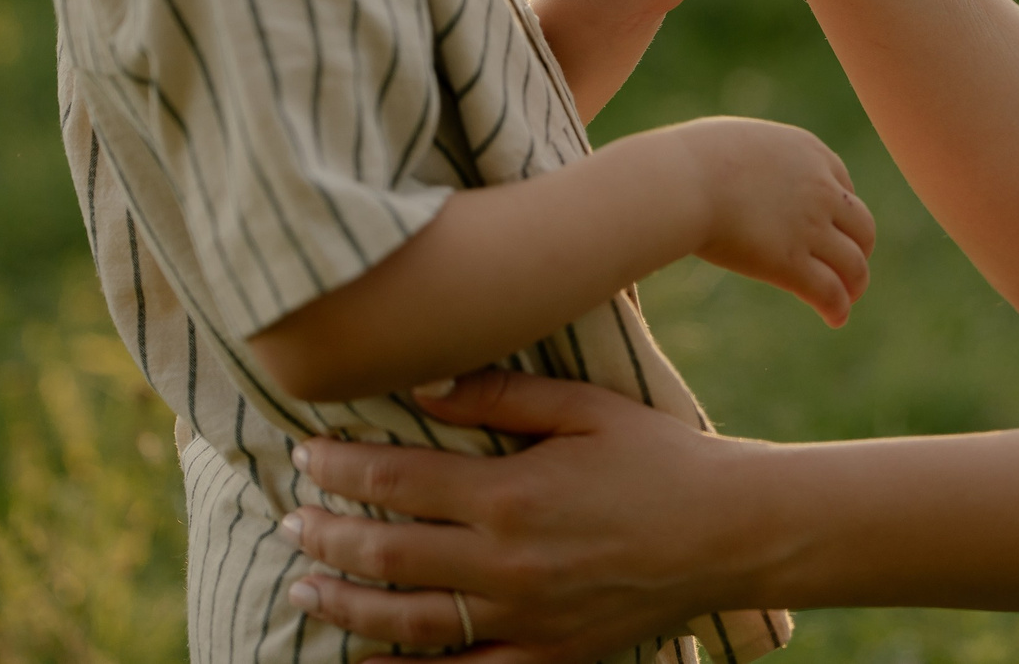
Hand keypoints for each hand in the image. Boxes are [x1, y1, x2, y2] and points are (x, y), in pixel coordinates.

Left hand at [282, 371, 772, 661]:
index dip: (341, 467)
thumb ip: (502, 394)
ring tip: (302, 588)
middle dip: (325, 536)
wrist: (731, 533)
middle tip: (287, 520)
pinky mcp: (544, 656)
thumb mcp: (586, 407)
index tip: (303, 454)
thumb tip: (424, 382)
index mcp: (510, 492)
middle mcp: (504, 562)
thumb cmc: (661, 457)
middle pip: (387, 553)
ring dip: (344, 604)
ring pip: (406, 621)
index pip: (398, 479)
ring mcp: (521, 617)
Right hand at [661, 115, 874, 326]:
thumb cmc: (690, 158)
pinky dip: (837, 307)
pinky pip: (829, 291)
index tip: (833, 229)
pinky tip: (834, 318)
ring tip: (847, 298)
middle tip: (849, 267)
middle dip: (859, 248)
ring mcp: (810, 227)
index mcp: (808, 152)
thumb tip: (734, 168)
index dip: (842, 213)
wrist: (682, 181)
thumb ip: (752, 156)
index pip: (845, 185)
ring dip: (855, 284)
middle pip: (861, 225)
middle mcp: (820, 188)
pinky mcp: (792, 263)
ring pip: (854, 263)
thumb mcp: (736, 140)